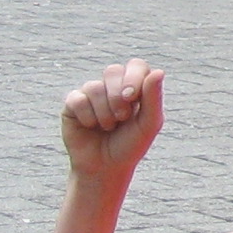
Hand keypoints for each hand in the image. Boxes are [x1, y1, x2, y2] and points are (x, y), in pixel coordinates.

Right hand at [61, 61, 163, 182]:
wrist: (105, 167)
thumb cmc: (131, 144)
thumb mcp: (149, 124)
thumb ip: (154, 98)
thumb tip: (159, 71)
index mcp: (136, 86)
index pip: (136, 65)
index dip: (133, 77)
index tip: (131, 97)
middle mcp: (113, 86)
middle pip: (113, 70)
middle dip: (117, 96)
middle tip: (122, 117)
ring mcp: (92, 93)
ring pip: (94, 87)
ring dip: (104, 112)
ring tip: (108, 127)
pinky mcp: (73, 104)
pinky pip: (77, 99)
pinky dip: (87, 116)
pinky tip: (91, 126)